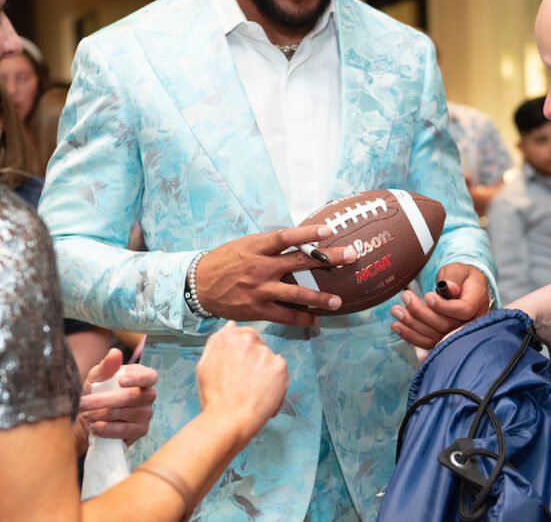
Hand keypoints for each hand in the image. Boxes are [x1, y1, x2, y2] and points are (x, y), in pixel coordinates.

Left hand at [71, 348, 158, 453]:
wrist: (87, 421)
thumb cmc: (95, 393)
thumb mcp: (95, 379)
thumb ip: (105, 367)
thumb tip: (115, 353)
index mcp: (141, 378)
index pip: (149, 376)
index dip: (138, 378)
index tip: (120, 380)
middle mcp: (148, 395)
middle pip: (132, 397)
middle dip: (104, 400)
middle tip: (83, 403)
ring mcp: (146, 414)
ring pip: (126, 413)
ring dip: (102, 414)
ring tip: (87, 415)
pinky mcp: (140, 431)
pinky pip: (126, 430)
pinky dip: (108, 429)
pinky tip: (96, 427)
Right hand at [195, 225, 357, 325]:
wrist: (198, 285)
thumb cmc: (225, 261)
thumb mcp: (244, 245)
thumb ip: (269, 245)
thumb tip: (299, 242)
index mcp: (257, 248)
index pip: (286, 237)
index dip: (308, 233)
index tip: (329, 230)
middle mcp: (260, 268)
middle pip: (300, 262)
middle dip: (329, 259)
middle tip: (352, 256)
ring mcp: (259, 290)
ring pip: (297, 294)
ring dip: (320, 298)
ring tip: (338, 301)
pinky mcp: (257, 310)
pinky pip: (285, 316)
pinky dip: (303, 319)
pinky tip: (316, 320)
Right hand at [195, 321, 288, 442]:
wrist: (228, 420)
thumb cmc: (214, 396)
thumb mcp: (204, 365)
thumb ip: (217, 342)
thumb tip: (231, 325)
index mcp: (227, 337)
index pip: (243, 333)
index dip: (242, 352)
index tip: (240, 366)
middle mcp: (247, 340)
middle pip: (257, 344)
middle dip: (253, 359)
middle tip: (244, 381)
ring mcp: (265, 352)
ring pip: (268, 357)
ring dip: (263, 369)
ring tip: (251, 390)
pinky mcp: (280, 366)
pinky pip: (279, 369)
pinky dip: (275, 380)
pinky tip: (262, 393)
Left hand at [389, 262, 491, 348]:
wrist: (465, 289)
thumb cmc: (461, 277)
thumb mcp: (459, 270)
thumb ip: (454, 278)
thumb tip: (450, 288)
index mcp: (477, 301)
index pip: (463, 310)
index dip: (443, 306)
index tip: (428, 296)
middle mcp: (471, 321)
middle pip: (445, 325)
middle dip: (421, 312)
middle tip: (405, 296)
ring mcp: (458, 333)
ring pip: (435, 336)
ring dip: (412, 325)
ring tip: (396, 311)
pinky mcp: (446, 339)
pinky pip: (429, 343)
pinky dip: (411, 336)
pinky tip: (397, 326)